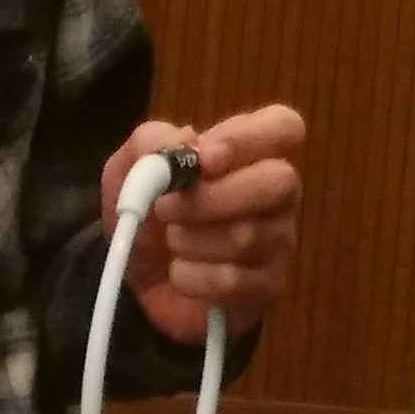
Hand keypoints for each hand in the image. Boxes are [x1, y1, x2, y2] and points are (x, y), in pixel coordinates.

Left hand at [104, 102, 305, 344]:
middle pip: (279, 181)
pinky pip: (234, 281)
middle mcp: (276, 194)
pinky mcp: (267, 287)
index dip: (248, 138)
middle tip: (166, 208)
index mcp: (251, 152)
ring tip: (171, 240)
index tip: (204, 158)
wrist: (140, 277)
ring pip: (248, 235)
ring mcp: (277, 242)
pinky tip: (181, 273)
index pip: (284, 126)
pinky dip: (192, 277)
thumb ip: (151, 142)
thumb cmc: (148, 210)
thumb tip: (185, 141)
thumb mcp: (130, 166)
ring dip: (190, 240)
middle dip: (212, 197)